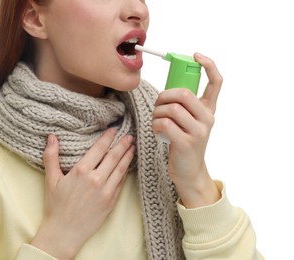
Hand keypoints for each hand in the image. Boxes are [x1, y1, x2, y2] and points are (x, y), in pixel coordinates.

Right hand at [31, 129, 134, 258]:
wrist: (64, 232)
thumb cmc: (56, 205)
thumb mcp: (51, 179)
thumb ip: (51, 156)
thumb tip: (51, 137)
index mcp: (81, 170)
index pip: (99, 148)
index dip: (108, 137)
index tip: (114, 130)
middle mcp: (96, 179)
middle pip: (114, 156)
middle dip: (123, 144)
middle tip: (130, 135)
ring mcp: (106, 191)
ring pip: (121, 168)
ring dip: (128, 156)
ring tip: (133, 147)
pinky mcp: (111, 201)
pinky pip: (121, 183)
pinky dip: (126, 172)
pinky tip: (128, 166)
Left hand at [152, 53, 221, 207]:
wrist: (188, 171)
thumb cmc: (184, 142)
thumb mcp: (190, 122)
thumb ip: (185, 106)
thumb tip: (168, 91)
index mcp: (208, 110)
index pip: (216, 82)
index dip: (209, 65)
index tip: (196, 55)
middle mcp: (207, 118)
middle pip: (183, 93)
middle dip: (163, 96)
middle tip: (158, 105)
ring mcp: (199, 131)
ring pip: (171, 108)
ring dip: (157, 113)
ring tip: (157, 121)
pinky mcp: (186, 142)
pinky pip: (165, 124)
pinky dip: (155, 125)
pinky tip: (158, 131)